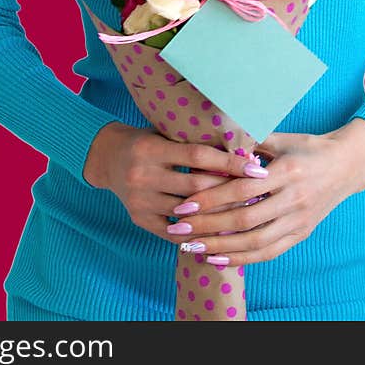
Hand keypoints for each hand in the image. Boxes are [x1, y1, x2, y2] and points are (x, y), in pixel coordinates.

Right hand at [82, 121, 268, 240]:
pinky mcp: (138, 219)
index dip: (230, 162)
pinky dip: (197, 232)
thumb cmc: (148, 141)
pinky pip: (173, 232)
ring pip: (187, 212)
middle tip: (257, 193)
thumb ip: (194, 140)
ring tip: (245, 214)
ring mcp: (139, 200)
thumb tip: (241, 146)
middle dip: (229, 190)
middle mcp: (142, 174)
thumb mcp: (165, 133)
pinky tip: (218, 231)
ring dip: (218, 214)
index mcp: (152, 148)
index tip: (256, 168)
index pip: (198, 155)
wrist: (107, 157)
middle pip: (195, 186)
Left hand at [163, 119, 364, 266]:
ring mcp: (299, 219)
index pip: (242, 189)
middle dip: (207, 227)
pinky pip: (268, 252)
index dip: (212, 198)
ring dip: (220, 248)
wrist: (347, 164)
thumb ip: (250, 141)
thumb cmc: (308, 146)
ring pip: (255, 242)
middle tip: (177, 230)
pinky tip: (217, 259)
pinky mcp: (301, 233)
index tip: (184, 204)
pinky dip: (241, 259)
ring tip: (191, 248)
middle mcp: (294, 198)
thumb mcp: (281, 138)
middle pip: (244, 219)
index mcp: (287, 171)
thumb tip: (214, 140)